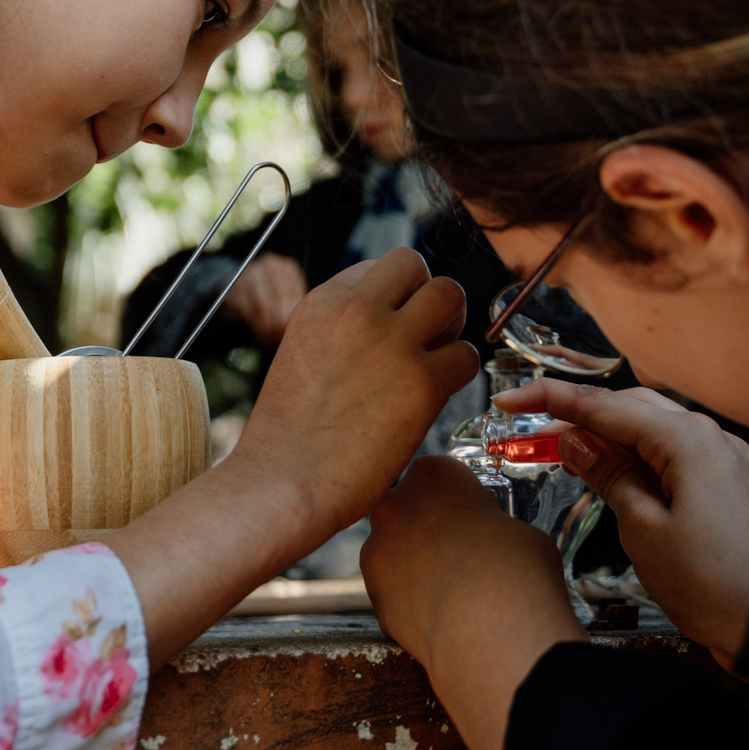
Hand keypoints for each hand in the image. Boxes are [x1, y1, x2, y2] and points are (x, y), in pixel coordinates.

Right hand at [232, 249, 480, 540]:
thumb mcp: (304, 353)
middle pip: (416, 266)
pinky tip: (434, 398)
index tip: (387, 332)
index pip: (380, 266)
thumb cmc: (290, 434)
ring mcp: (393, 342)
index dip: (393, 299)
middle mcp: (357, 309)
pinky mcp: (423, 382)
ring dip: (450, 326)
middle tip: (421, 338)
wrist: (282, 483)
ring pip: (451, 295)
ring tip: (433, 361)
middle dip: (426, 297)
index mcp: (323, 300)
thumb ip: (342, 328)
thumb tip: (390, 320)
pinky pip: (466, 356)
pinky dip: (458, 375)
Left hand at [362, 457, 580, 749]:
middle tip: (461, 554)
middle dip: (425, 530)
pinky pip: (393, 595)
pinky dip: (412, 604)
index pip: (435, 470)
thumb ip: (497, 525)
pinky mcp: (374, 604)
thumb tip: (499, 540)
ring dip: (414, 569)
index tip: (468, 513)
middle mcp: (392, 509)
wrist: (493, 637)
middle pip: (403, 510)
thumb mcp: (525, 535)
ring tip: (457, 594)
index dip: (454, 494)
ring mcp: (376, 558)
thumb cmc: (521, 577)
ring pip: (393, 555)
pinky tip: (445, 620)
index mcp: (433, 476)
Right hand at [496, 381, 748, 665]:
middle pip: (631, 409)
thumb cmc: (712, 583)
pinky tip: (616, 477)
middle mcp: (711, 438)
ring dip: (610, 439)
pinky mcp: (729, 484)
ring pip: (654, 431)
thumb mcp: (642, 528)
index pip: (606, 407)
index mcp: (688, 440)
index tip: (512, 400)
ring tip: (568, 458)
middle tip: (534, 436)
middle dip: (581, 417)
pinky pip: (675, 456)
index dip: (552, 401)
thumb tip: (576, 441)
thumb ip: (607, 475)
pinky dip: (640, 459)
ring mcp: (725, 460)